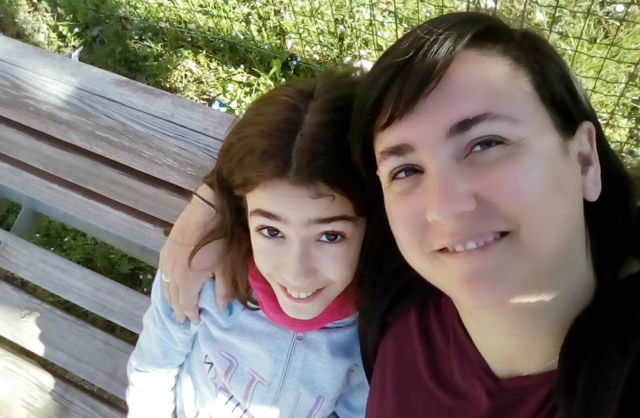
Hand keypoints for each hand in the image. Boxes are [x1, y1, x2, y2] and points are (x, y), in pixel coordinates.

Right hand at [159, 184, 230, 321]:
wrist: (207, 211)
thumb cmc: (221, 240)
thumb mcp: (226, 267)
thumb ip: (223, 291)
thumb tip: (224, 312)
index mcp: (187, 282)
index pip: (187, 306)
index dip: (192, 315)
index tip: (197, 322)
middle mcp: (173, 275)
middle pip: (173, 298)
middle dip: (179, 310)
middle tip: (184, 319)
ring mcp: (166, 261)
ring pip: (165, 286)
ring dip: (171, 299)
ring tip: (175, 306)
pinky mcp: (165, 249)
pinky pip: (163, 274)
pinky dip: (167, 284)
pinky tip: (171, 283)